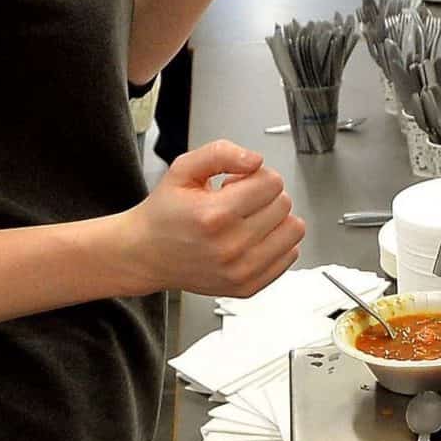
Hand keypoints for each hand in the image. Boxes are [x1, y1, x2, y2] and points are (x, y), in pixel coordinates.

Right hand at [112, 140, 304, 296]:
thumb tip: (256, 160)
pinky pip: (290, 255)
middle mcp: (230, 247)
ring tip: (246, 220)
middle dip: (264, 196)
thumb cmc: (165, 213)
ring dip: (275, 219)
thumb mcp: (183, 170)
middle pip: (284, 204)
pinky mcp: (248, 287)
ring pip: (294, 231)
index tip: (235, 184)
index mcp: (214, 215)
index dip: (255, 176)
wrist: (147, 254)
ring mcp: (241, 271)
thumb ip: (221, 154)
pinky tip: (249, 239)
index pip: (272, 182)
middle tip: (237, 202)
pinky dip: (276, 242)